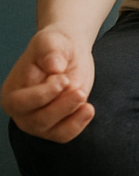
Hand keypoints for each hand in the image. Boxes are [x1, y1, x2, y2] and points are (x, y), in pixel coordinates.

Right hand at [3, 27, 95, 141]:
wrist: (68, 52)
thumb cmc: (55, 46)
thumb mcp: (51, 41)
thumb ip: (50, 51)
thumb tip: (54, 66)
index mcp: (12, 93)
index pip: (21, 103)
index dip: (44, 94)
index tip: (62, 78)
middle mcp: (22, 112)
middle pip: (38, 121)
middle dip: (61, 107)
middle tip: (79, 90)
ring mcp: (39, 121)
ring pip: (54, 132)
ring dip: (72, 117)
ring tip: (83, 94)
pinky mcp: (57, 124)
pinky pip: (65, 134)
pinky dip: (78, 125)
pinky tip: (89, 108)